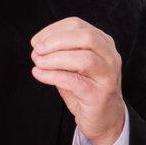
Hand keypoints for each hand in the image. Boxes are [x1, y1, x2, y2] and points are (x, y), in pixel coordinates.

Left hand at [30, 17, 123, 144]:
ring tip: (38, 62)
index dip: (53, 30)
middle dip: (56, 41)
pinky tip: (40, 75)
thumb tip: (37, 50)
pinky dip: (54, 76)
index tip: (36, 41)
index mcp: (103, 43)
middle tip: (37, 50)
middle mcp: (110, 57)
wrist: (105, 119)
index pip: (77, 25)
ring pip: (84, 58)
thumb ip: (59, 54)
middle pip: (85, 37)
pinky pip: (75, 81)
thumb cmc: (86, 89)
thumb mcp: (73, 66)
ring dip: (55, 58)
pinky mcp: (100, 95)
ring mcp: (108, 76)